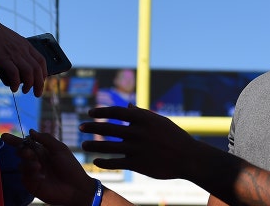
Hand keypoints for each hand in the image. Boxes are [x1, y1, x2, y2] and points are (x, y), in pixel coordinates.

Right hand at [0, 19, 47, 95]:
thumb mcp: (10, 40)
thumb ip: (15, 51)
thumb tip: (16, 66)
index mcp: (25, 44)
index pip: (41, 60)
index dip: (43, 73)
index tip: (41, 82)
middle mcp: (22, 49)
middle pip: (37, 69)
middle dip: (39, 84)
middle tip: (37, 94)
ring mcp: (13, 53)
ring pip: (29, 72)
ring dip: (30, 85)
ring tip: (24, 91)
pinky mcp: (2, 57)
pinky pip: (14, 73)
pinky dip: (16, 83)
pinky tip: (13, 88)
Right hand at [1, 130, 94, 204]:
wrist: (76, 187)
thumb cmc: (70, 167)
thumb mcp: (59, 149)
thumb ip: (45, 139)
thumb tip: (31, 131)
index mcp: (42, 151)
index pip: (25, 144)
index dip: (14, 140)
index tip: (4, 136)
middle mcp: (35, 161)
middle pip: (20, 152)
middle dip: (22, 150)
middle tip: (29, 153)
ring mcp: (32, 173)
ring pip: (21, 164)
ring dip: (28, 162)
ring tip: (38, 166)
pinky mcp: (31, 184)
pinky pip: (24, 175)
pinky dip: (30, 172)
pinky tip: (39, 173)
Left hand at [80, 105, 204, 179]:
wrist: (188, 157)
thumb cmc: (174, 137)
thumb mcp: (159, 121)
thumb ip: (141, 114)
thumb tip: (127, 106)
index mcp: (143, 119)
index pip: (116, 111)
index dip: (101, 111)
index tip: (90, 112)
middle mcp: (137, 132)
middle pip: (108, 128)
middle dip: (92, 127)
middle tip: (81, 128)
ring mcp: (136, 149)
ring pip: (108, 147)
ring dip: (93, 146)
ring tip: (83, 146)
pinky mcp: (138, 164)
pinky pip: (116, 162)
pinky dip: (104, 163)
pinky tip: (96, 162)